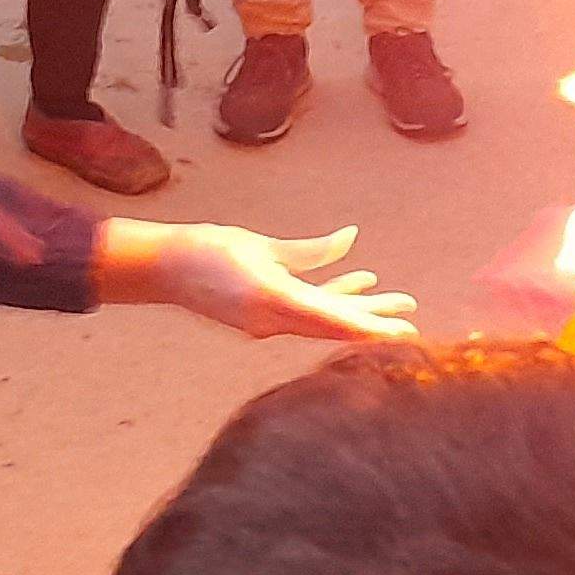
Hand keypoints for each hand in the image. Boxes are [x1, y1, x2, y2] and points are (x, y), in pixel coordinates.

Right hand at [96, 219, 420, 342]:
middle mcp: (273, 320)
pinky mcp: (261, 316)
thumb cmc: (206, 249)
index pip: (333, 321)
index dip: (371, 328)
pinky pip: (306, 310)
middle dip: (375, 318)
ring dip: (359, 306)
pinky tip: (357, 279)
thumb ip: (309, 251)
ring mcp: (267, 322)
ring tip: (397, 298)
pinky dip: (331, 297)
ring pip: (324, 316)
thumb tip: (351, 240)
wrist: (161, 268)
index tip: (403, 334)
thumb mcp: (261, 246)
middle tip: (413, 317)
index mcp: (273, 301)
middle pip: (335, 323)